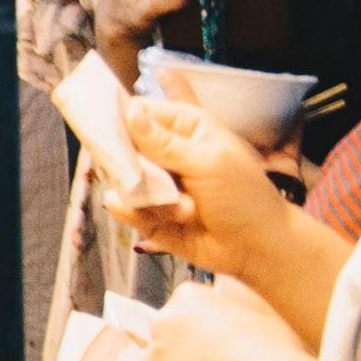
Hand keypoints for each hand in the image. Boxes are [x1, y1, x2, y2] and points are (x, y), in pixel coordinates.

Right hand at [115, 96, 294, 277]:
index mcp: (183, 127)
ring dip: (148, 197)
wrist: (257, 249)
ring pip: (121, 180)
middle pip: (120, 147)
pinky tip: (171, 221)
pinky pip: (125, 209)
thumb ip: (164, 142)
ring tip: (185, 209)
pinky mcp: (147, 212)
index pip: (137, 111)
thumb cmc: (244, 197)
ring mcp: (155, 183)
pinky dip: (143, 216)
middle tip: (154, 180)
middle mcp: (164, 151)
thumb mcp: (208, 163)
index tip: (104, 132)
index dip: (117, 120)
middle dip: (133, 167)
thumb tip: (129, 112)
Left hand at [136, 279, 328, 360]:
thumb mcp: (256, 313)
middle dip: (184, 355)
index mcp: (187, 298)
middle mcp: (161, 323)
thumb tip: (221, 322)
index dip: (203, 333)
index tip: (219, 348)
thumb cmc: (276, 354)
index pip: (183, 311)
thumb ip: (227, 311)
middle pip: (165, 340)